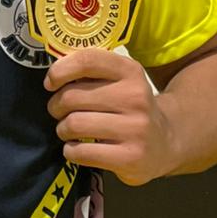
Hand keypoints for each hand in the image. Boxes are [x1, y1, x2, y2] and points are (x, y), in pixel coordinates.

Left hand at [44, 48, 175, 185]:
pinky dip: (70, 151)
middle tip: (59, 112)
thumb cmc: (130, 107)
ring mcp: (135, 128)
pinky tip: (77, 148)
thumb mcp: (120, 81)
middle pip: (73, 96)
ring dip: (62, 129)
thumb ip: (92, 72)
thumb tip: (53, 75)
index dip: (60, 70)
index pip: (87, 60)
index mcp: (130, 71)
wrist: (166, 142)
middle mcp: (135, 97)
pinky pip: (81, 152)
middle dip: (56, 106)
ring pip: (74, 124)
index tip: (50, 83)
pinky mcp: (130, 157)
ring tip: (68, 130)